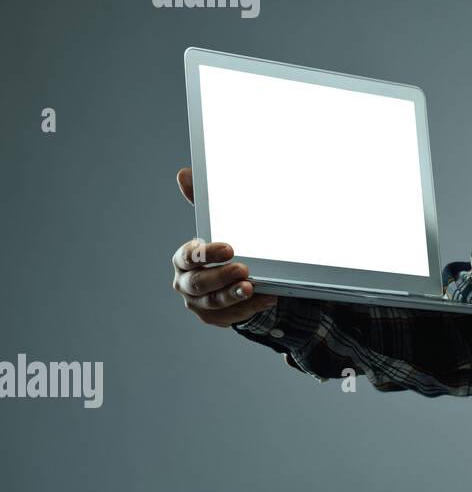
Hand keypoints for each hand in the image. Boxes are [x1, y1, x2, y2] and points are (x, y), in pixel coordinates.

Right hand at [172, 166, 276, 326]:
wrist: (229, 277)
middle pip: (199, 283)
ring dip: (235, 295)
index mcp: (184, 259)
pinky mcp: (214, 317)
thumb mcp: (214, 224)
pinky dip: (250, 307)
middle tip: (244, 270)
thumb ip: (200, 201)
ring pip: (214, 302)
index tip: (230, 248)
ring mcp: (198, 303)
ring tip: (253, 287)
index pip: (189, 257)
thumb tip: (184, 174)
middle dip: (221, 277)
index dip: (207, 253)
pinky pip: (231, 316)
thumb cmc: (219, 249)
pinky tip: (267, 298)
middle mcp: (186, 282)